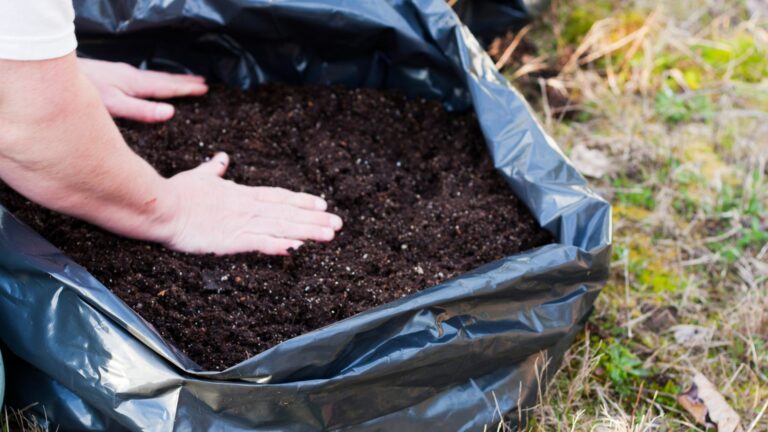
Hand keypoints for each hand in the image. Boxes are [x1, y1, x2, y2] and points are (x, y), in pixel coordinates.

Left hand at [77, 58, 207, 122]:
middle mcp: (132, 76)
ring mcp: (123, 74)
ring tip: (186, 82)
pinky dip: (157, 80)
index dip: (186, 89)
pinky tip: (152, 83)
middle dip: (184, 82)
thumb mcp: (115, 106)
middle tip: (203, 84)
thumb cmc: (86, 91)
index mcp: (137, 84)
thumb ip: (142, 111)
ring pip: (155, 77)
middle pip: (164, 79)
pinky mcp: (115, 75)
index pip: (168, 87)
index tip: (204, 89)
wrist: (56, 74)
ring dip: (172, 80)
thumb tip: (171, 113)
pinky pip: (144, 78)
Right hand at [158, 153, 342, 254]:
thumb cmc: (176, 192)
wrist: (160, 205)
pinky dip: (278, 245)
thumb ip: (214, 170)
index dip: (302, 201)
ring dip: (307, 231)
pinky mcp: (231, 239)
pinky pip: (260, 242)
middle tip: (338, 224)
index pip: (279, 197)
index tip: (323, 204)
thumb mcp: (199, 176)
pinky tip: (296, 248)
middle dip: (315, 219)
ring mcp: (242, 222)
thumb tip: (221, 157)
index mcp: (242, 194)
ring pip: (282, 226)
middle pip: (288, 213)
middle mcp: (248, 207)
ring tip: (329, 235)